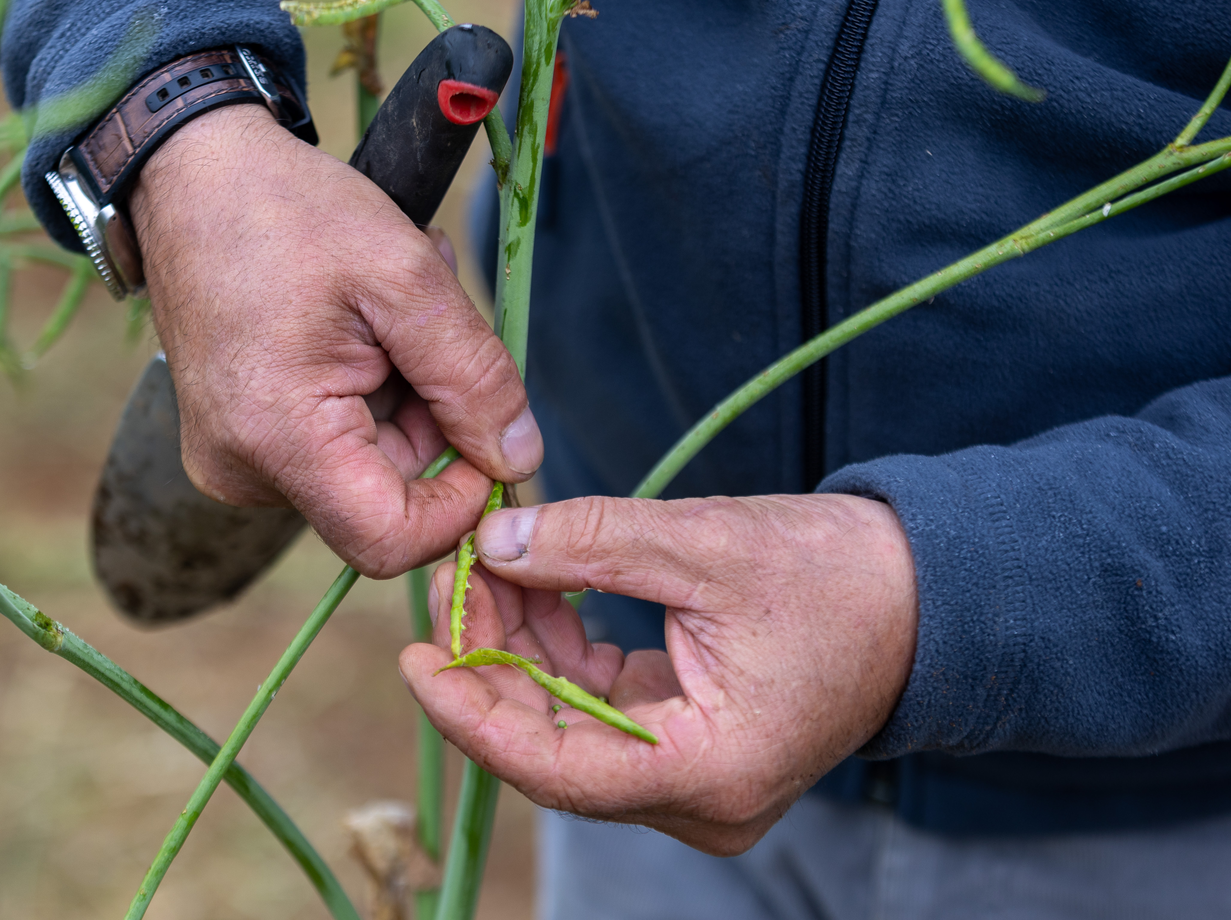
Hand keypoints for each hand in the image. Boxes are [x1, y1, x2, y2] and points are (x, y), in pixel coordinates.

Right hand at [129, 103, 541, 576]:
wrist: (191, 173)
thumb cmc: (289, 209)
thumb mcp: (405, 275)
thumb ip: (472, 376)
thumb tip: (522, 459)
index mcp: (277, 438)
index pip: (391, 541)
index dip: (461, 504)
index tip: (486, 425)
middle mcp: (241, 472)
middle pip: (383, 501)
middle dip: (432, 424)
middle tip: (431, 324)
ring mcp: (231, 461)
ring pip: (363, 471)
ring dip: (404, 399)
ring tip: (389, 308)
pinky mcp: (233, 442)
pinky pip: (329, 448)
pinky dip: (367, 394)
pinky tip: (360, 323)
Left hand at [399, 492, 916, 853]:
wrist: (927, 594)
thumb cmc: (836, 574)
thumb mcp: (705, 544)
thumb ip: (593, 543)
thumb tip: (494, 544)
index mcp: (712, 772)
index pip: (558, 768)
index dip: (474, 715)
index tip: (414, 663)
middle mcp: (698, 799)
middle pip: (555, 747)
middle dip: (491, 664)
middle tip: (447, 586)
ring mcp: (693, 779)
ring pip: (570, 726)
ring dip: (520, 650)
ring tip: (482, 569)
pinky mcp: (689, 744)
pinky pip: (600, 708)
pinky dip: (558, 651)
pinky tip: (528, 587)